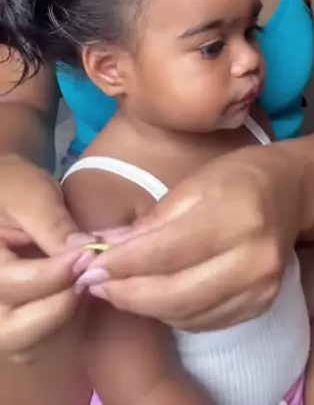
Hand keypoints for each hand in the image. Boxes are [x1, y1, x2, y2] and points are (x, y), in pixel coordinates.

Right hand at [0, 155, 93, 356]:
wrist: (4, 192)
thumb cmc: (11, 186)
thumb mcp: (30, 193)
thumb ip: (52, 223)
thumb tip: (86, 251)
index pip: (12, 285)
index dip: (54, 275)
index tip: (87, 256)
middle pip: (11, 332)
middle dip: (57, 309)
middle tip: (87, 275)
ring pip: (25, 345)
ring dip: (62, 319)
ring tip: (84, 279)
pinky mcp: (13, 320)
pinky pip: (36, 342)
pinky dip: (60, 323)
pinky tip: (77, 288)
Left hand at [77, 144, 301, 331]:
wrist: (291, 189)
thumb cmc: (237, 177)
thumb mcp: (192, 184)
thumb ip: (151, 222)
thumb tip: (104, 248)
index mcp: (234, 216)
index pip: (166, 252)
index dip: (123, 264)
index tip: (90, 266)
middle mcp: (253, 257)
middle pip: (175, 293)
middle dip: (128, 293)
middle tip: (96, 285)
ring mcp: (261, 286)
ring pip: (188, 313)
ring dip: (146, 306)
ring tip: (120, 289)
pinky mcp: (262, 303)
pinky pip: (206, 321)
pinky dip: (174, 313)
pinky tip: (156, 297)